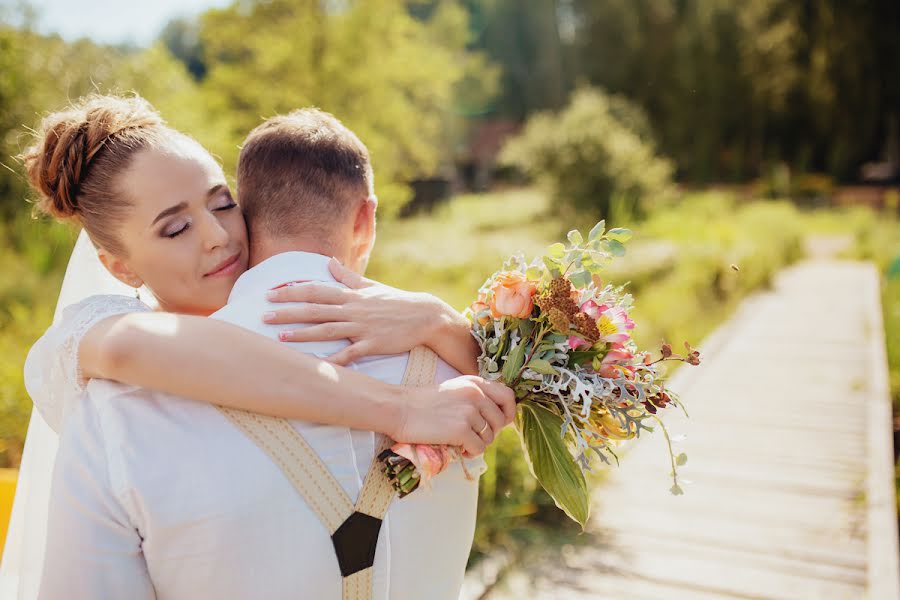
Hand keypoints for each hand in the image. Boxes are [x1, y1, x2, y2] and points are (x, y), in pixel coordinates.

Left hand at [264, 258, 455, 365]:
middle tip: (263, 316)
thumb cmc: (396, 302)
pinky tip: (319, 367)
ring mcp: (363, 327)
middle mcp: (353, 309)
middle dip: (288, 312)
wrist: (425, 316)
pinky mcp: (373, 343)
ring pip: (327, 330)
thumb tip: (329, 263)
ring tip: (280, 338)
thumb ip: (348, 277)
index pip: (315, 290)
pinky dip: (335, 360)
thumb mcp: (371, 286)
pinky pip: (351, 354)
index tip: (270, 294)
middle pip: (315, 309)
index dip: (291, 292)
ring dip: (303, 334)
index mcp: (351, 295)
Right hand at [391, 376, 515, 456]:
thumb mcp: (454, 390)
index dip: (508, 412)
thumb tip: (495, 418)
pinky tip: (460, 450)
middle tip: (475, 436)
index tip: (499, 423)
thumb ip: (475, 397)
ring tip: (463, 443)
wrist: (399, 409)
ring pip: (490, 437)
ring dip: (478, 443)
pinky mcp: (461, 430)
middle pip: (501, 421)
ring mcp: (469, 412)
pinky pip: (479, 448)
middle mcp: (476, 394)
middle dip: (491, 433)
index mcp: (475, 382)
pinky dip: (471, 453)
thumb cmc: (423, 402)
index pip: (508, 396)